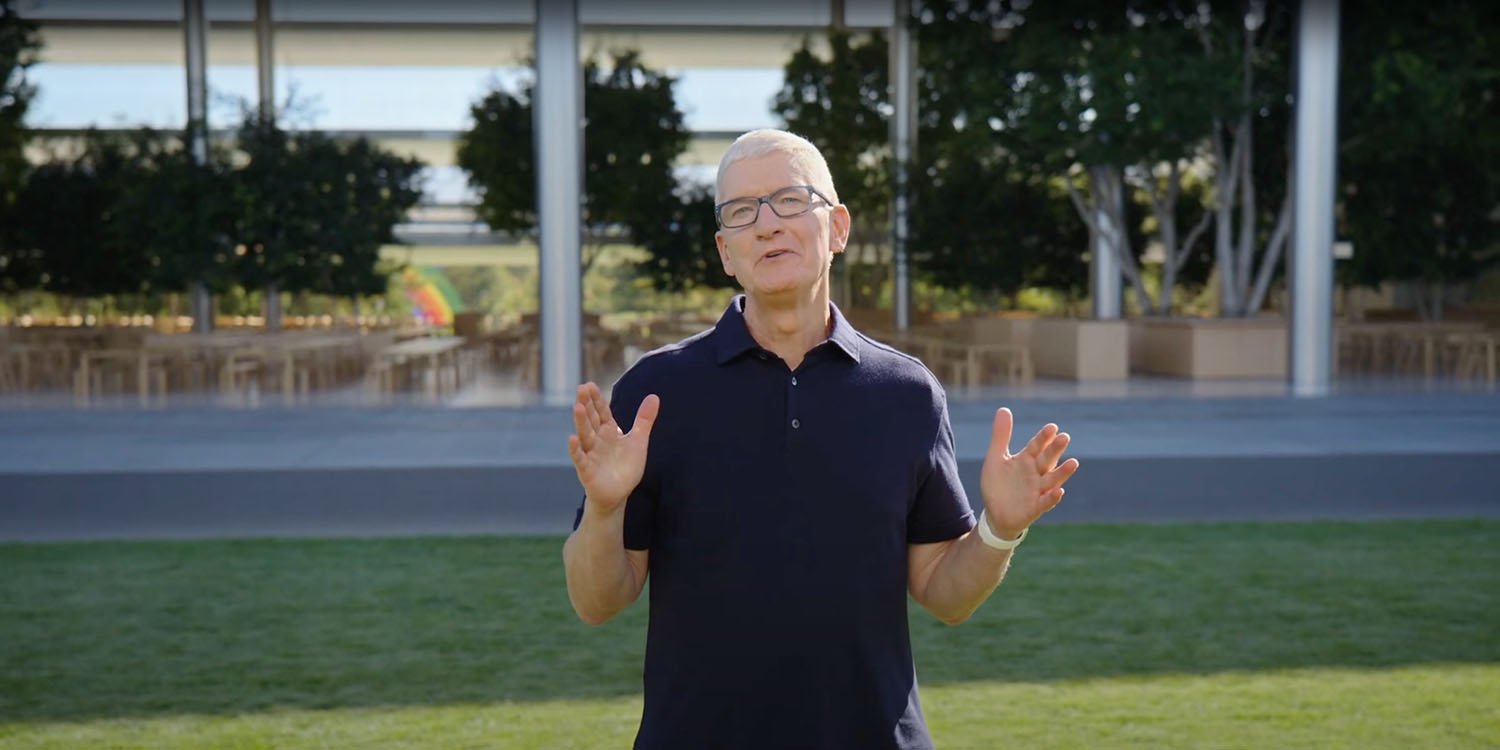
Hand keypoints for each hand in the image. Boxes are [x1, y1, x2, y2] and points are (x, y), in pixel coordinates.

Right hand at [567, 382, 659, 517]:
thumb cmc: (625, 467)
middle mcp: (597, 440)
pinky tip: (571, 439)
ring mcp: (591, 455)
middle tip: (581, 388)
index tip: (589, 385)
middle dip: (586, 405)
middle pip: (591, 420)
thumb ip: (644, 419)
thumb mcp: (638, 441)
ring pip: (585, 435)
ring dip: (581, 422)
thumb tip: (654, 396)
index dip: (597, 400)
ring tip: (577, 407)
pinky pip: (580, 459)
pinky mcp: (587, 470)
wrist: (618, 493)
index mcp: (608, 432)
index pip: (602, 412)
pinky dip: (576, 449)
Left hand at [978, 407, 1079, 540]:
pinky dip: (1052, 497)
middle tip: (1065, 437)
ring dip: (1063, 472)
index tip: (1052, 427)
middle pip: (1047, 459)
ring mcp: (1037, 491)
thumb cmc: (999, 484)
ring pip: (1052, 479)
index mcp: (1026, 460)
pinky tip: (1059, 491)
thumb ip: (1001, 436)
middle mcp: (1035, 473)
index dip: (1044, 437)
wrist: (995, 514)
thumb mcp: (996, 458)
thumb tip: (1004, 408)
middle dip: (1055, 450)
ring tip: (1073, 462)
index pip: (1036, 446)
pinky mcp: (1035, 508)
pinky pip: (1045, 502)